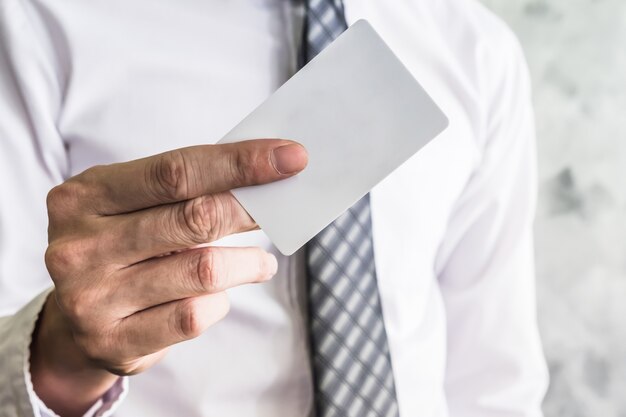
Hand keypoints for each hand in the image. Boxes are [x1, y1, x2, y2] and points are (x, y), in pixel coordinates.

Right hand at [30, 139, 307, 415]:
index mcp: (85, 196)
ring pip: (204, 271)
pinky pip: (194, 316)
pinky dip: (220, 301)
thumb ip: (183, 190)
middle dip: (250, 210)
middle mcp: (81, 246)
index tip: (291, 158)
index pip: (176, 171)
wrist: (70, 320)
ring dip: (248, 263)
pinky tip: (221, 295)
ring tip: (262, 262)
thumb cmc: (119, 247)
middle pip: (195, 218)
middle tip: (279, 209)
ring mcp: (92, 298)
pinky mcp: (114, 342)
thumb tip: (263, 176)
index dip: (241, 162)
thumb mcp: (131, 205)